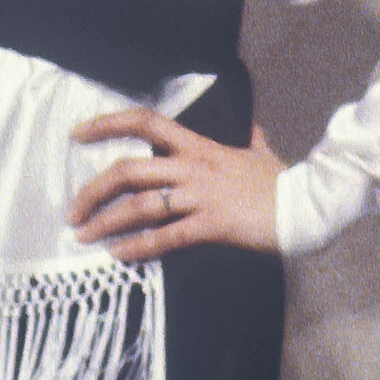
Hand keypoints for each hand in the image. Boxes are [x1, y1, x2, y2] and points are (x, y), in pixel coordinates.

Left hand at [69, 97, 284, 255]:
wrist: (307, 204)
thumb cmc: (282, 181)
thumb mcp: (263, 152)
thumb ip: (251, 140)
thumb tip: (253, 130)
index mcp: (199, 146)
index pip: (146, 123)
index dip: (108, 123)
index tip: (79, 133)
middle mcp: (194, 166)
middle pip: (129, 170)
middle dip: (93, 190)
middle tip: (72, 210)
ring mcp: (202, 195)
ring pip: (141, 205)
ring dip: (106, 222)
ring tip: (84, 237)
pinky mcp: (213, 224)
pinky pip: (167, 237)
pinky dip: (138, 247)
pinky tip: (119, 256)